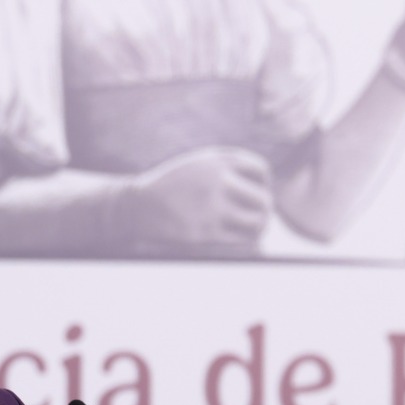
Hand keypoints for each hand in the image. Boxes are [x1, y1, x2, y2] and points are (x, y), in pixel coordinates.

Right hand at [119, 147, 271, 253]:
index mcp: (217, 161)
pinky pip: (242, 242)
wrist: (137, 207)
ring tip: (252, 231)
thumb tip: (266, 184)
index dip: (263, 184)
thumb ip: (229, 166)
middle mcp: (217, 181)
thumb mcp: (199, 163)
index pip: (260, 170)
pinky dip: (246, 243)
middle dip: (263, 210)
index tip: (253, 193)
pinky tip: (241, 243)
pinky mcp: (205, 233)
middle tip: (257, 217)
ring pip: (257, 222)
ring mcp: (212, 208)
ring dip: (258, 228)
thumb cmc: (173, 186)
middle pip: (264, 199)